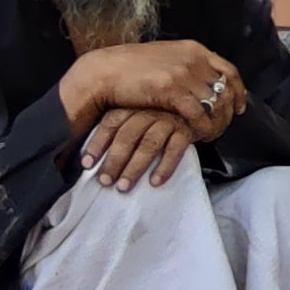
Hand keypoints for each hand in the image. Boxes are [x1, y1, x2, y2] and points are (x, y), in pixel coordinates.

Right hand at [66, 41, 243, 134]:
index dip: (238, 91)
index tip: (240, 107)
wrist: (104, 71)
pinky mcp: (172, 90)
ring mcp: (183, 73)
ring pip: (215, 103)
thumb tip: (201, 80)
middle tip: (225, 127)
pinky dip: (203, 128)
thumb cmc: (130, 68)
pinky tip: (199, 136)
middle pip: (226, 89)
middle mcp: (194, 59)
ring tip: (212, 135)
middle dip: (229, 111)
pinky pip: (199, 114)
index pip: (229, 70)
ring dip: (217, 123)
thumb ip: (185, 66)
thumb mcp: (165, 58)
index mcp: (194, 49)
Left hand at [81, 107, 201, 189]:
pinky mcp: (187, 129)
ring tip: (124, 186)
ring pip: (149, 143)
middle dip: (114, 160)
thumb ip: (123, 127)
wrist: (202, 103)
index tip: (87, 164)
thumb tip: (95, 155)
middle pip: (128, 135)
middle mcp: (149, 110)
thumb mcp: (141, 112)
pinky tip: (155, 182)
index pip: (111, 122)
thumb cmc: (164, 113)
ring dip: (135, 166)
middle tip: (104, 181)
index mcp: (134, 105)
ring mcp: (169, 119)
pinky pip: (175, 148)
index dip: (97, 143)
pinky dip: (165, 166)